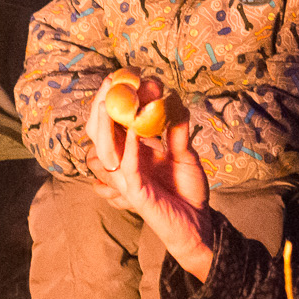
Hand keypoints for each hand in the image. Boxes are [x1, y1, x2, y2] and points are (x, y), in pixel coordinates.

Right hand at [87, 73, 215, 278]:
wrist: (198, 224)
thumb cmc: (187, 191)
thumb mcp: (185, 153)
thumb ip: (177, 130)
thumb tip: (174, 101)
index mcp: (130, 152)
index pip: (114, 121)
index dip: (116, 97)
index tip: (127, 74)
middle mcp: (122, 163)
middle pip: (100, 130)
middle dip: (104, 103)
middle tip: (115, 80)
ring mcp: (125, 178)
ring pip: (103, 148)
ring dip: (109, 122)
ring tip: (116, 100)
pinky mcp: (134, 193)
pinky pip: (126, 168)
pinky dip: (129, 148)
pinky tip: (135, 130)